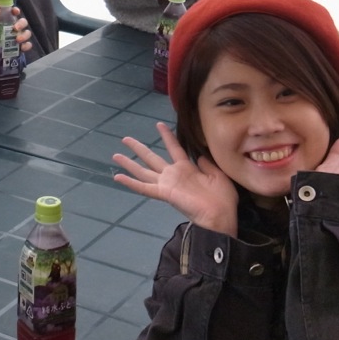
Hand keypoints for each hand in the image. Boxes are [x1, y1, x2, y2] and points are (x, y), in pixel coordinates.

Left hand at [0, 7, 32, 52]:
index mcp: (6, 21)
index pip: (12, 13)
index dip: (15, 11)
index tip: (14, 11)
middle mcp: (15, 26)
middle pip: (22, 21)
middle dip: (21, 23)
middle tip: (15, 28)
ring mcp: (19, 36)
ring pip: (27, 32)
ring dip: (24, 35)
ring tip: (17, 39)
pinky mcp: (21, 46)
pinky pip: (28, 44)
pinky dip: (26, 46)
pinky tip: (22, 48)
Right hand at [112, 123, 239, 236]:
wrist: (220, 215)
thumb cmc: (222, 197)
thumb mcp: (218, 175)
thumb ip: (207, 164)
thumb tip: (200, 154)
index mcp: (187, 169)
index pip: (174, 148)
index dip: (167, 136)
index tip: (159, 124)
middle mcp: (173, 175)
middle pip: (151, 158)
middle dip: (138, 148)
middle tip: (125, 139)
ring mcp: (167, 184)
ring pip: (143, 171)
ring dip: (129, 163)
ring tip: (116, 155)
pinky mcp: (164, 193)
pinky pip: (144, 188)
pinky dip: (131, 183)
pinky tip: (118, 177)